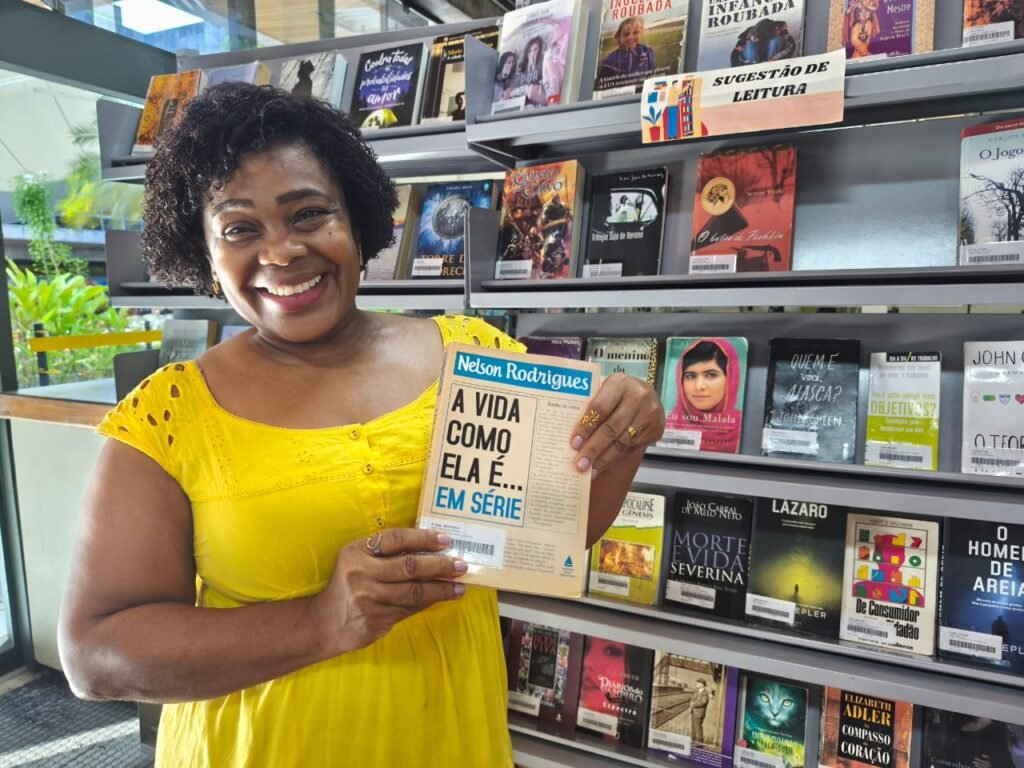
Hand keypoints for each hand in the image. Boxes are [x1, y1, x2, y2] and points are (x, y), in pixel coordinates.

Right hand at [311, 528, 466, 656]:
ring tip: (459, 586)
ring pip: (413, 592)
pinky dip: (428, 603)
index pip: (395, 539)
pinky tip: (442, 598)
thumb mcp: (358, 560)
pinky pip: (408, 610)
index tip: (446, 540)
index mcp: (356, 552)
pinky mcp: (374, 621)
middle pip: (409, 567)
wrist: (324, 622)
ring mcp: (367, 600)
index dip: (423, 538)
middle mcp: (360, 574)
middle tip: (460, 565)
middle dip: (439, 565)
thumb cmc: (349, 584)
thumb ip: (386, 554)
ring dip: (441, 589)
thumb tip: (431, 550)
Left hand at [570, 372, 664, 473]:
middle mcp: (637, 397)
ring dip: (603, 458)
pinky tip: (603, 464)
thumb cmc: (620, 394)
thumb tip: (572, 437)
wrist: (649, 395)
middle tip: (580, 464)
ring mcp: (648, 413)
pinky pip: (631, 447)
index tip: (574, 443)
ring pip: (622, 442)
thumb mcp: (606, 391)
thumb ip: (592, 407)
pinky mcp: (655, 428)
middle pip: (611, 428)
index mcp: (619, 383)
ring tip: (590, 469)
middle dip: (593, 449)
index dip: (585, 427)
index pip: (599, 408)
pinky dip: (614, 458)